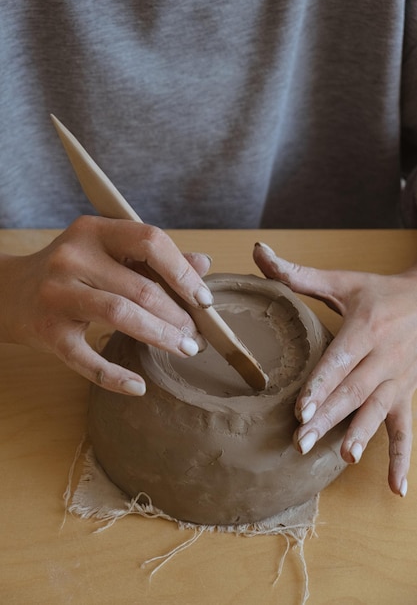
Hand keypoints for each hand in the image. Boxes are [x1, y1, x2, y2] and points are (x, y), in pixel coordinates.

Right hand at [0, 216, 211, 394]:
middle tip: (197, 336)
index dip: (182, 271)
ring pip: (121, 315)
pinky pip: (86, 358)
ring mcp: (58, 294)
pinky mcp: (48, 331)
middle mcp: (73, 258)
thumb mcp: (107, 252)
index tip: (203, 298)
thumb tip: (202, 263)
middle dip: (178, 316)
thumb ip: (153, 257)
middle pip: (140, 287)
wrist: (10, 292)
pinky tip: (139, 386)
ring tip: (185, 349)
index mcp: (94, 231)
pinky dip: (115, 376)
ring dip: (160, 336)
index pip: (149, 240)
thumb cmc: (70, 272)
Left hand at [253, 241, 415, 496]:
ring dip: (359, 435)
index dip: (322, 386)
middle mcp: (384, 357)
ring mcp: (398, 380)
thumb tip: (258, 252)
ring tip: (342, 457)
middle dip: (328, 417)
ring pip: (377, 411)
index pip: (341, 361)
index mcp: (365, 329)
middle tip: (300, 442)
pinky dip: (403, 459)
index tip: (301, 409)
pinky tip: (396, 488)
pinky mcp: (406, 395)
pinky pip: (406, 430)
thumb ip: (297, 273)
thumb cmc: (378, 292)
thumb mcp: (341, 280)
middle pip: (354, 391)